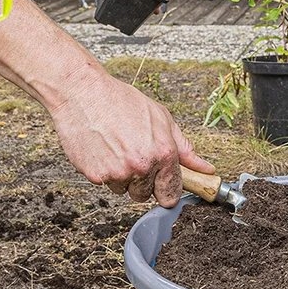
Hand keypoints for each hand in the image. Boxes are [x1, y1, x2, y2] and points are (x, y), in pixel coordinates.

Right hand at [48, 66, 212, 206]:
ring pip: (124, 190)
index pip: (171, 193)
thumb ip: (184, 148)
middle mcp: (142, 166)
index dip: (167, 190)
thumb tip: (205, 169)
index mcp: (163, 153)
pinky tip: (102, 150)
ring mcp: (118, 173)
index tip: (162, 187)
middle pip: (146, 195)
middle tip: (133, 156)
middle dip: (142, 182)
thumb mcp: (161, 118)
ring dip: (122, 177)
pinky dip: (104, 171)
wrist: (83, 93)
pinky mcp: (96, 175)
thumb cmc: (121, 101)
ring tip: (116, 149)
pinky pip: (105, 184)